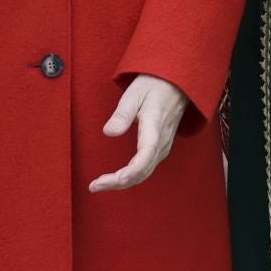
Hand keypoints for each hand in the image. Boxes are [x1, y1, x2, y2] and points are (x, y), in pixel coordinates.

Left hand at [89, 75, 187, 192]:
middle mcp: (162, 141)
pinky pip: (146, 169)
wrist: (177, 84)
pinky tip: (117, 178)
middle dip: (118, 183)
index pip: (146, 154)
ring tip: (99, 185)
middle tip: (94, 186)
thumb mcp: (135, 93)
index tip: (113, 180)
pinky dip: (131, 177)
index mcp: (155, 125)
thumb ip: (122, 114)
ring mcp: (163, 147)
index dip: (131, 171)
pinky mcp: (160, 149)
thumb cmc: (154, 86)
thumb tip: (108, 132)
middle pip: (142, 171)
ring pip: (144, 173)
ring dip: (122, 183)